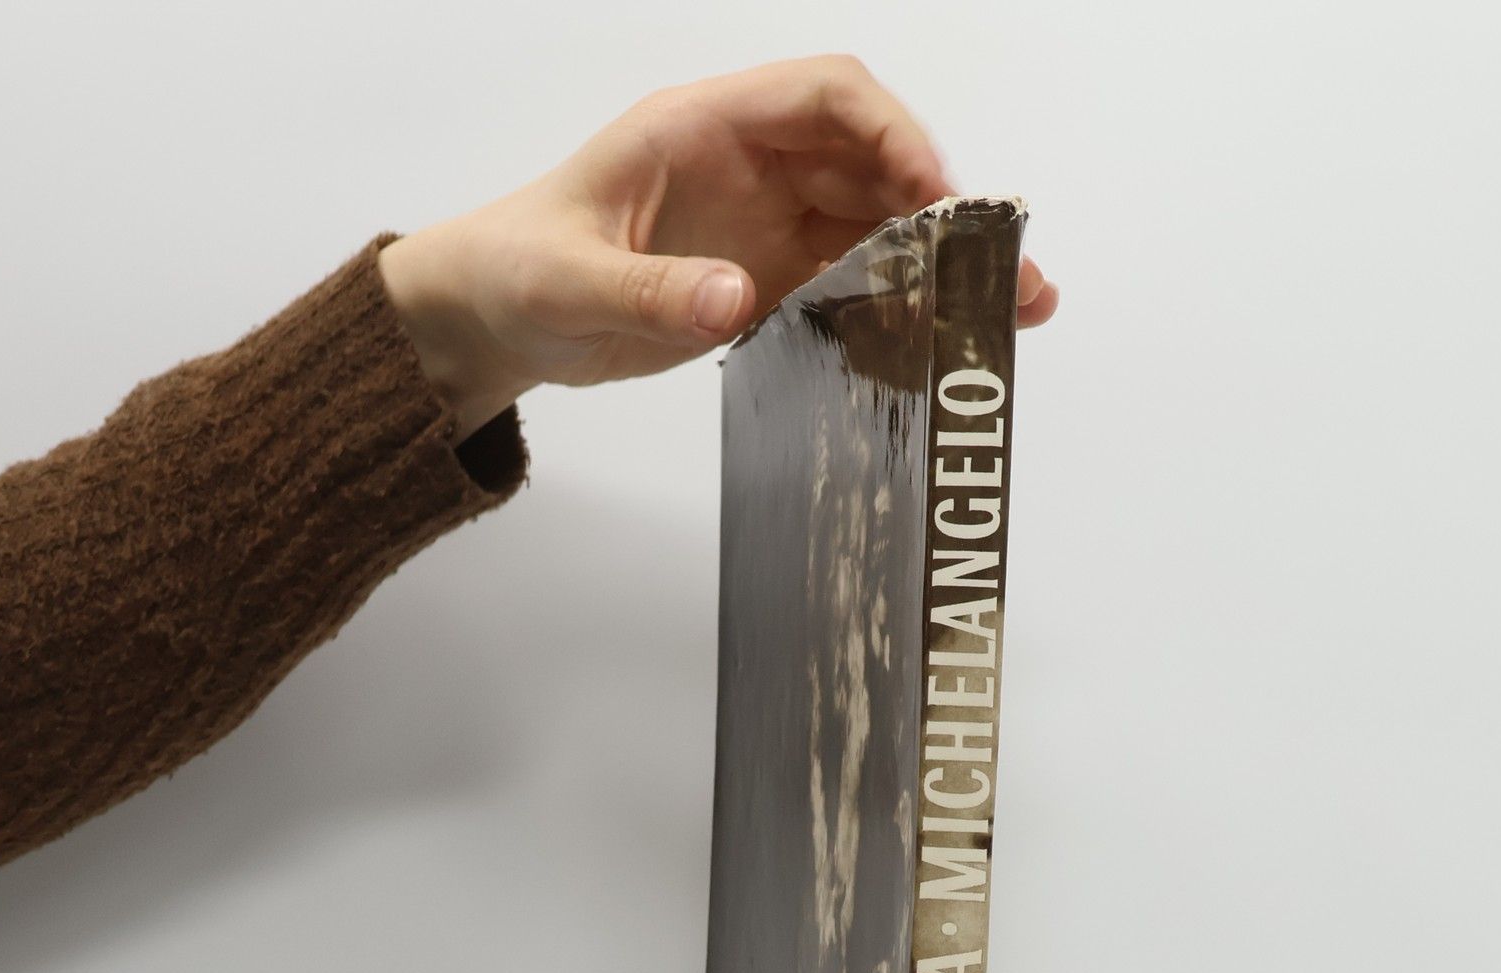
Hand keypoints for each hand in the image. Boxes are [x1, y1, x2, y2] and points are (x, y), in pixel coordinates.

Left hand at [378, 55, 1059, 436]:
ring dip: (941, 265)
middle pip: (874, 164)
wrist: (494, 319)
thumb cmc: (517, 274)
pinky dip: (901, 311)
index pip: (826, 98)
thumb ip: (648, 292)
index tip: (934, 197)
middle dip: (944, 210)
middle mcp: (753, 169)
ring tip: (1007, 311)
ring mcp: (767, 228)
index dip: (892, 135)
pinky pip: (852, 289)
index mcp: (706, 130)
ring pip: (878, 227)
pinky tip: (942, 345)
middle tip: (1001, 269)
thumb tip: (734, 297)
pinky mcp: (769, 286)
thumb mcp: (567, 285)